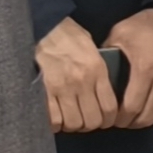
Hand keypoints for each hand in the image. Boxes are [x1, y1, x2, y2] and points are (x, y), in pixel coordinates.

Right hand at [36, 18, 117, 133]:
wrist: (42, 26)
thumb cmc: (67, 34)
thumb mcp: (91, 48)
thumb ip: (99, 69)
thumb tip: (102, 91)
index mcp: (96, 70)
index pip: (109, 107)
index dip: (109, 120)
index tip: (105, 120)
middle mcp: (81, 82)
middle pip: (92, 121)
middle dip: (91, 125)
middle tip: (86, 120)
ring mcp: (61, 88)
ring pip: (73, 123)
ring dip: (72, 125)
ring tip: (70, 119)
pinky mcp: (43, 91)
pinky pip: (53, 120)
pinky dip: (55, 124)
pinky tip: (56, 117)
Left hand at [105, 5, 152, 128]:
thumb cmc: (152, 23)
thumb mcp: (123, 31)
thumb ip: (108, 51)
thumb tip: (98, 68)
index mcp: (145, 69)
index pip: (131, 107)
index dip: (121, 118)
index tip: (114, 119)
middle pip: (148, 116)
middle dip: (133, 123)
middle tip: (125, 121)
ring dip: (150, 121)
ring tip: (141, 118)